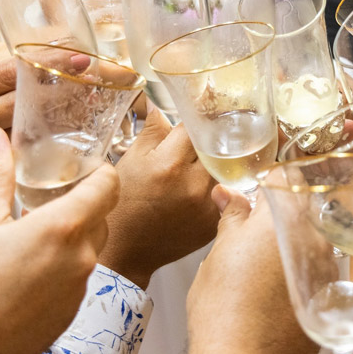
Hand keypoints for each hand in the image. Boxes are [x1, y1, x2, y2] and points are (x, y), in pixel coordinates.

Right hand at [0, 126, 119, 353]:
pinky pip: (77, 281)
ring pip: (89, 250)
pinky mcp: (70, 315)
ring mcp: (79, 291)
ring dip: (72, 238)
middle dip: (84, 203)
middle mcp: (81, 259)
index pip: (108, 186)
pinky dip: (64, 269)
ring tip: (36, 236)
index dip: (101, 171)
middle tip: (55, 197)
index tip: (86, 167)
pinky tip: (31, 272)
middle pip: (101, 217)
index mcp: (64, 228)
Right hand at [99, 108, 219, 288]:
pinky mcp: (215, 221)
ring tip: (206, 158)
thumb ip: (153, 129)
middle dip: (208, 137)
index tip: (197, 111)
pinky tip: (205, 182)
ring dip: (218, 159)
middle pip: (215, 144)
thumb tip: (160, 103)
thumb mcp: (131, 160)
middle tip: (203, 134)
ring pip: (225, 166)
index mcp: (169, 165)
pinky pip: (228, 190)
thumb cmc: (124, 204)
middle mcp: (193, 184)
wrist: (127, 250)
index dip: (194, 117)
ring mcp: (208, 205)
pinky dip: (220, 182)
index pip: (194, 126)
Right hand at [187, 185, 316, 353]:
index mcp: (283, 217)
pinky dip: (301, 268)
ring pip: (312, 237)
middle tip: (252, 227)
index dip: (268, 179)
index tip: (253, 189)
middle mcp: (313, 237)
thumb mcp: (219, 255)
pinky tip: (276, 288)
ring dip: (293, 239)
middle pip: (303, 205)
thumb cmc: (223, 308)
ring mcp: (327, 269)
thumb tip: (228, 195)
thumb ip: (231, 218)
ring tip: (262, 261)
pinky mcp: (330, 297)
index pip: (284, 176)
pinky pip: (318, 268)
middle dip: (281, 209)